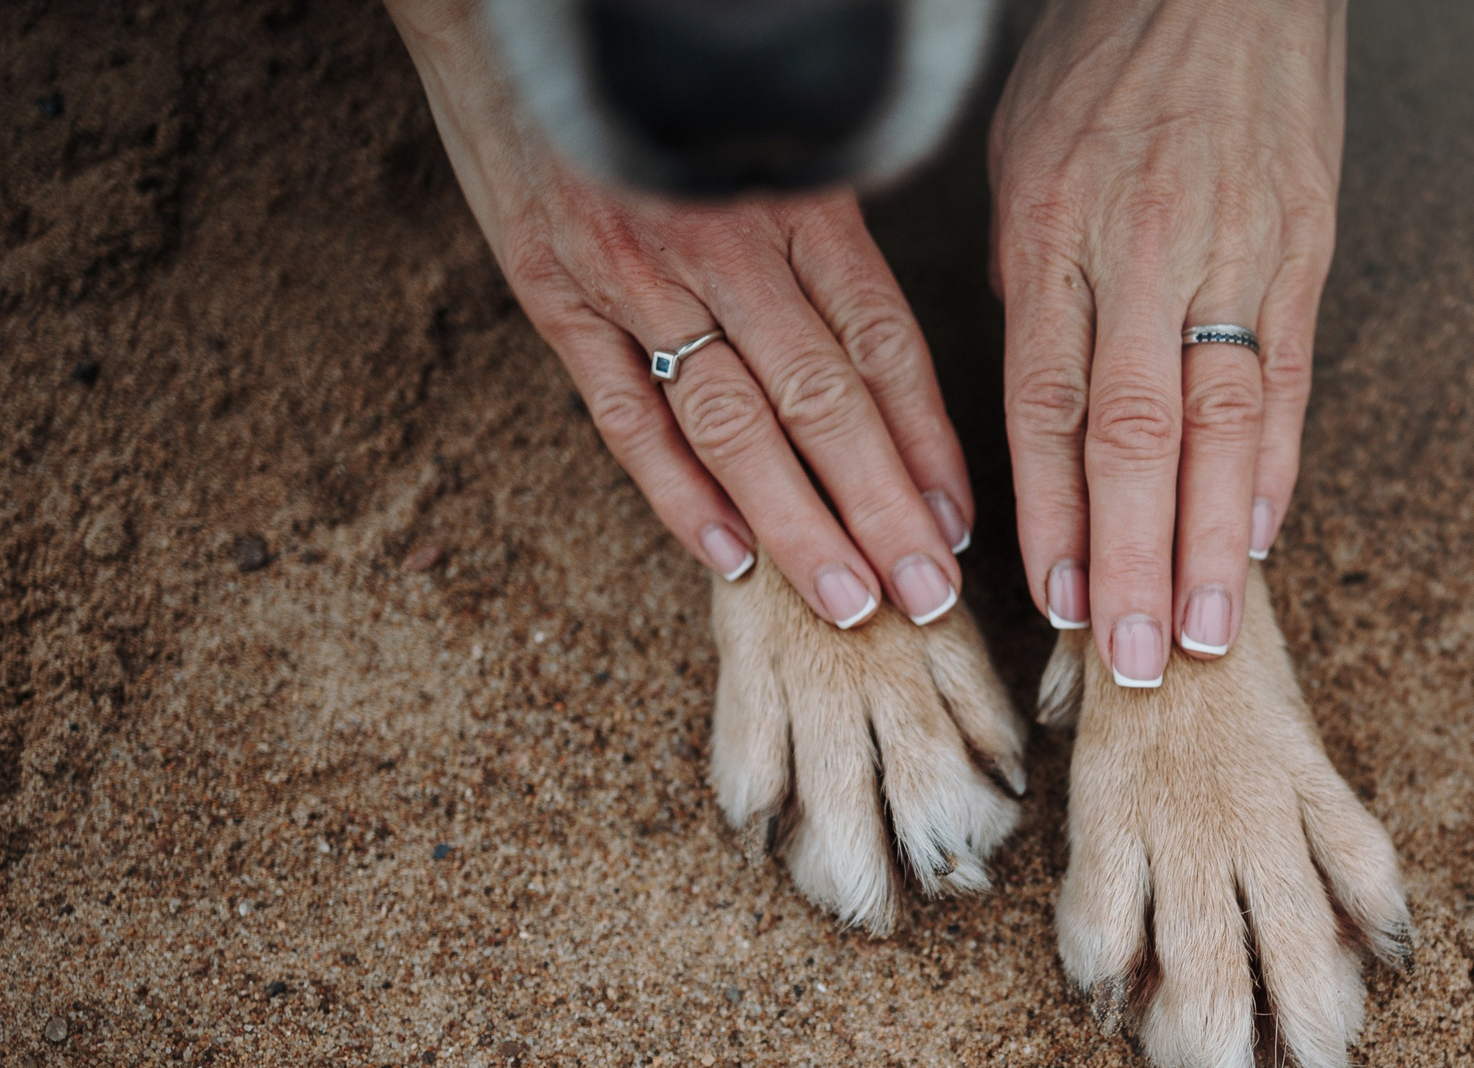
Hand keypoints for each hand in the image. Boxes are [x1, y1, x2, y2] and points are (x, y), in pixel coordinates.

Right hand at [386, 0, 975, 629]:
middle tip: (927, 594)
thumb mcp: (775, 137)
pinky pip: (624, 412)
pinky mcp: (553, 291)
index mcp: (799, 197)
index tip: (959, 522)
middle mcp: (724, 238)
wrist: (514, 8)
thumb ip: (829, 234)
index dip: (927, 441)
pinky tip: (727, 558)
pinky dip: (675, 493)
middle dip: (882, 509)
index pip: (883, 341)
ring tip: (849, 602)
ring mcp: (635, 271)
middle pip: (822, 400)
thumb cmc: (668, 84)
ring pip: (733, 423)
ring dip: (796, 523)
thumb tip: (888, 362)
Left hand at [990, 0, 1346, 685]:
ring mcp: (1233, 250)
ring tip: (1203, 634)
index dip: (1052, 515)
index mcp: (1052, 231)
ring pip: (1221, 423)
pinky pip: (1287, 376)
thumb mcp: (1023, 156)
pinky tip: (1258, 540)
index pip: (1047, 404)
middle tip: (1131, 659)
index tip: (1053, 603)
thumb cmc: (1106, 55)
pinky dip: (1275, 466)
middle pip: (1135, 436)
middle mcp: (1141, 250)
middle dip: (1130, 560)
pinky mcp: (1304, 246)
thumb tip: (1039, 403)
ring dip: (1209, 543)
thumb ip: (1028, 283)